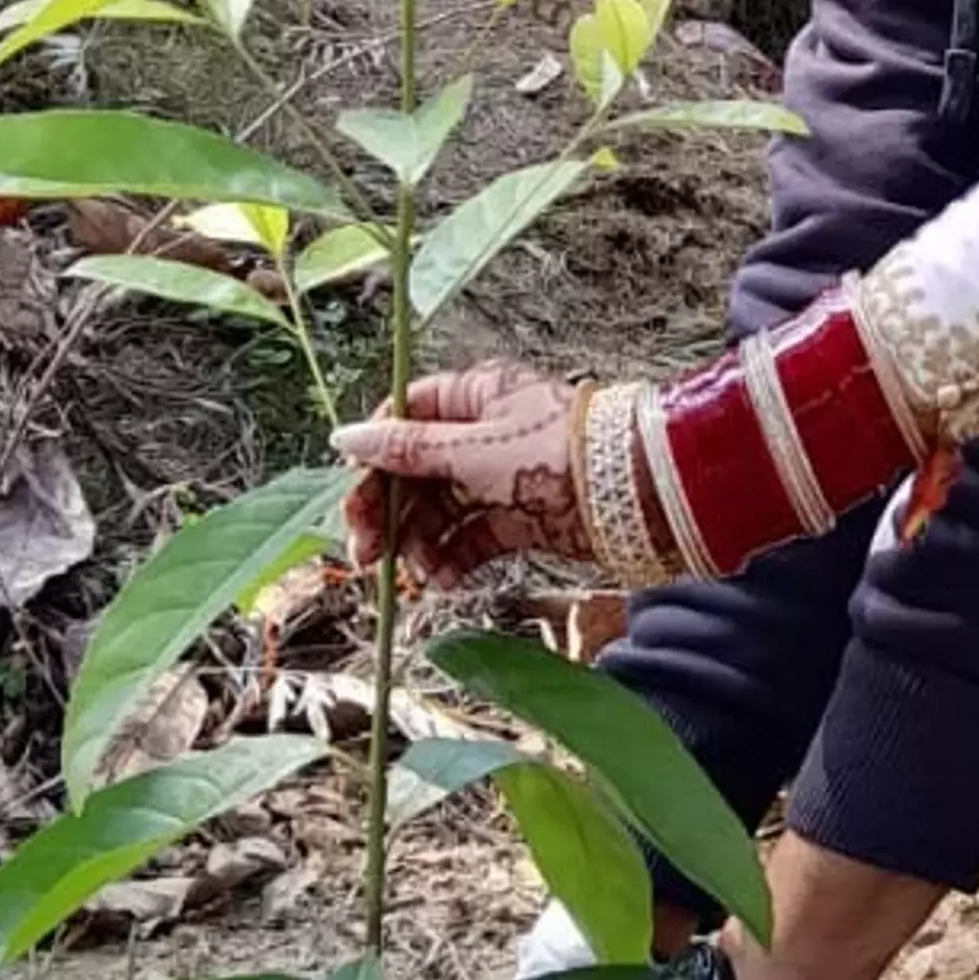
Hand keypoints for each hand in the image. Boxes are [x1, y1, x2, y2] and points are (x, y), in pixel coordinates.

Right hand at [333, 361, 585, 581]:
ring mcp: (499, 478)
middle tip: (367, 555)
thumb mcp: (472, 449)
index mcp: (472, 397)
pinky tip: (445, 581)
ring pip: (439, 512)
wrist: (632, 494)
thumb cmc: (556, 454)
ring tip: (420, 574)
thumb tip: (346, 437)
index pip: (403, 419)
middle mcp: (481, 435)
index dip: (375, 458)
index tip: (356, 497)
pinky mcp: (517, 519)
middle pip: (414, 472)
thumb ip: (408, 450)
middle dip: (389, 514)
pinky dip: (453, 561)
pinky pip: (470, 540)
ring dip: (420, 544)